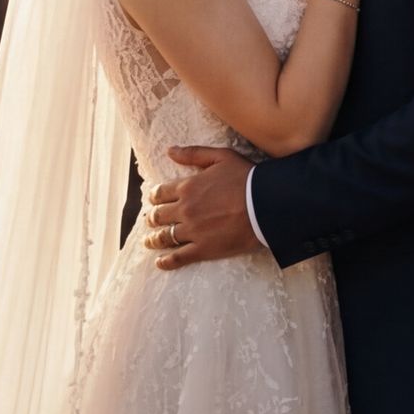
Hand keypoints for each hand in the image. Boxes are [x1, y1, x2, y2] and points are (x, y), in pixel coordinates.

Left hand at [144, 145, 258, 268]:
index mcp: (187, 187)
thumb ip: (193, 153)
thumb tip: (170, 151)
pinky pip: (179, 257)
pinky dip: (166, 261)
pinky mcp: (203, 249)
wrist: (265, 205)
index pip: (161, 193)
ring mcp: (192, 231)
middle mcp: (185, 209)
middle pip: (159, 216)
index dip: (155, 197)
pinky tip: (160, 262)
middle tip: (151, 220)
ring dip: (153, 240)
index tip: (154, 200)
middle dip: (152, 218)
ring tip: (148, 242)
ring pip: (165, 237)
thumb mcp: (221, 156)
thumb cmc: (246, 178)